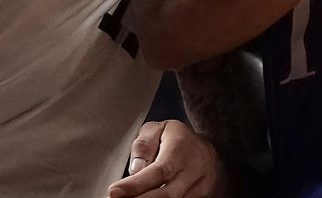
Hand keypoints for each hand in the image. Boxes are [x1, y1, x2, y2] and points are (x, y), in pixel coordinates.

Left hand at [108, 120, 227, 197]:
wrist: (207, 151)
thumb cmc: (178, 140)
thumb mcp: (158, 129)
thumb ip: (143, 145)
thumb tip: (136, 169)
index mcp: (180, 147)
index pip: (158, 170)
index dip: (136, 184)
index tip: (114, 192)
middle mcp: (194, 169)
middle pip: (167, 194)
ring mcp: (201, 187)